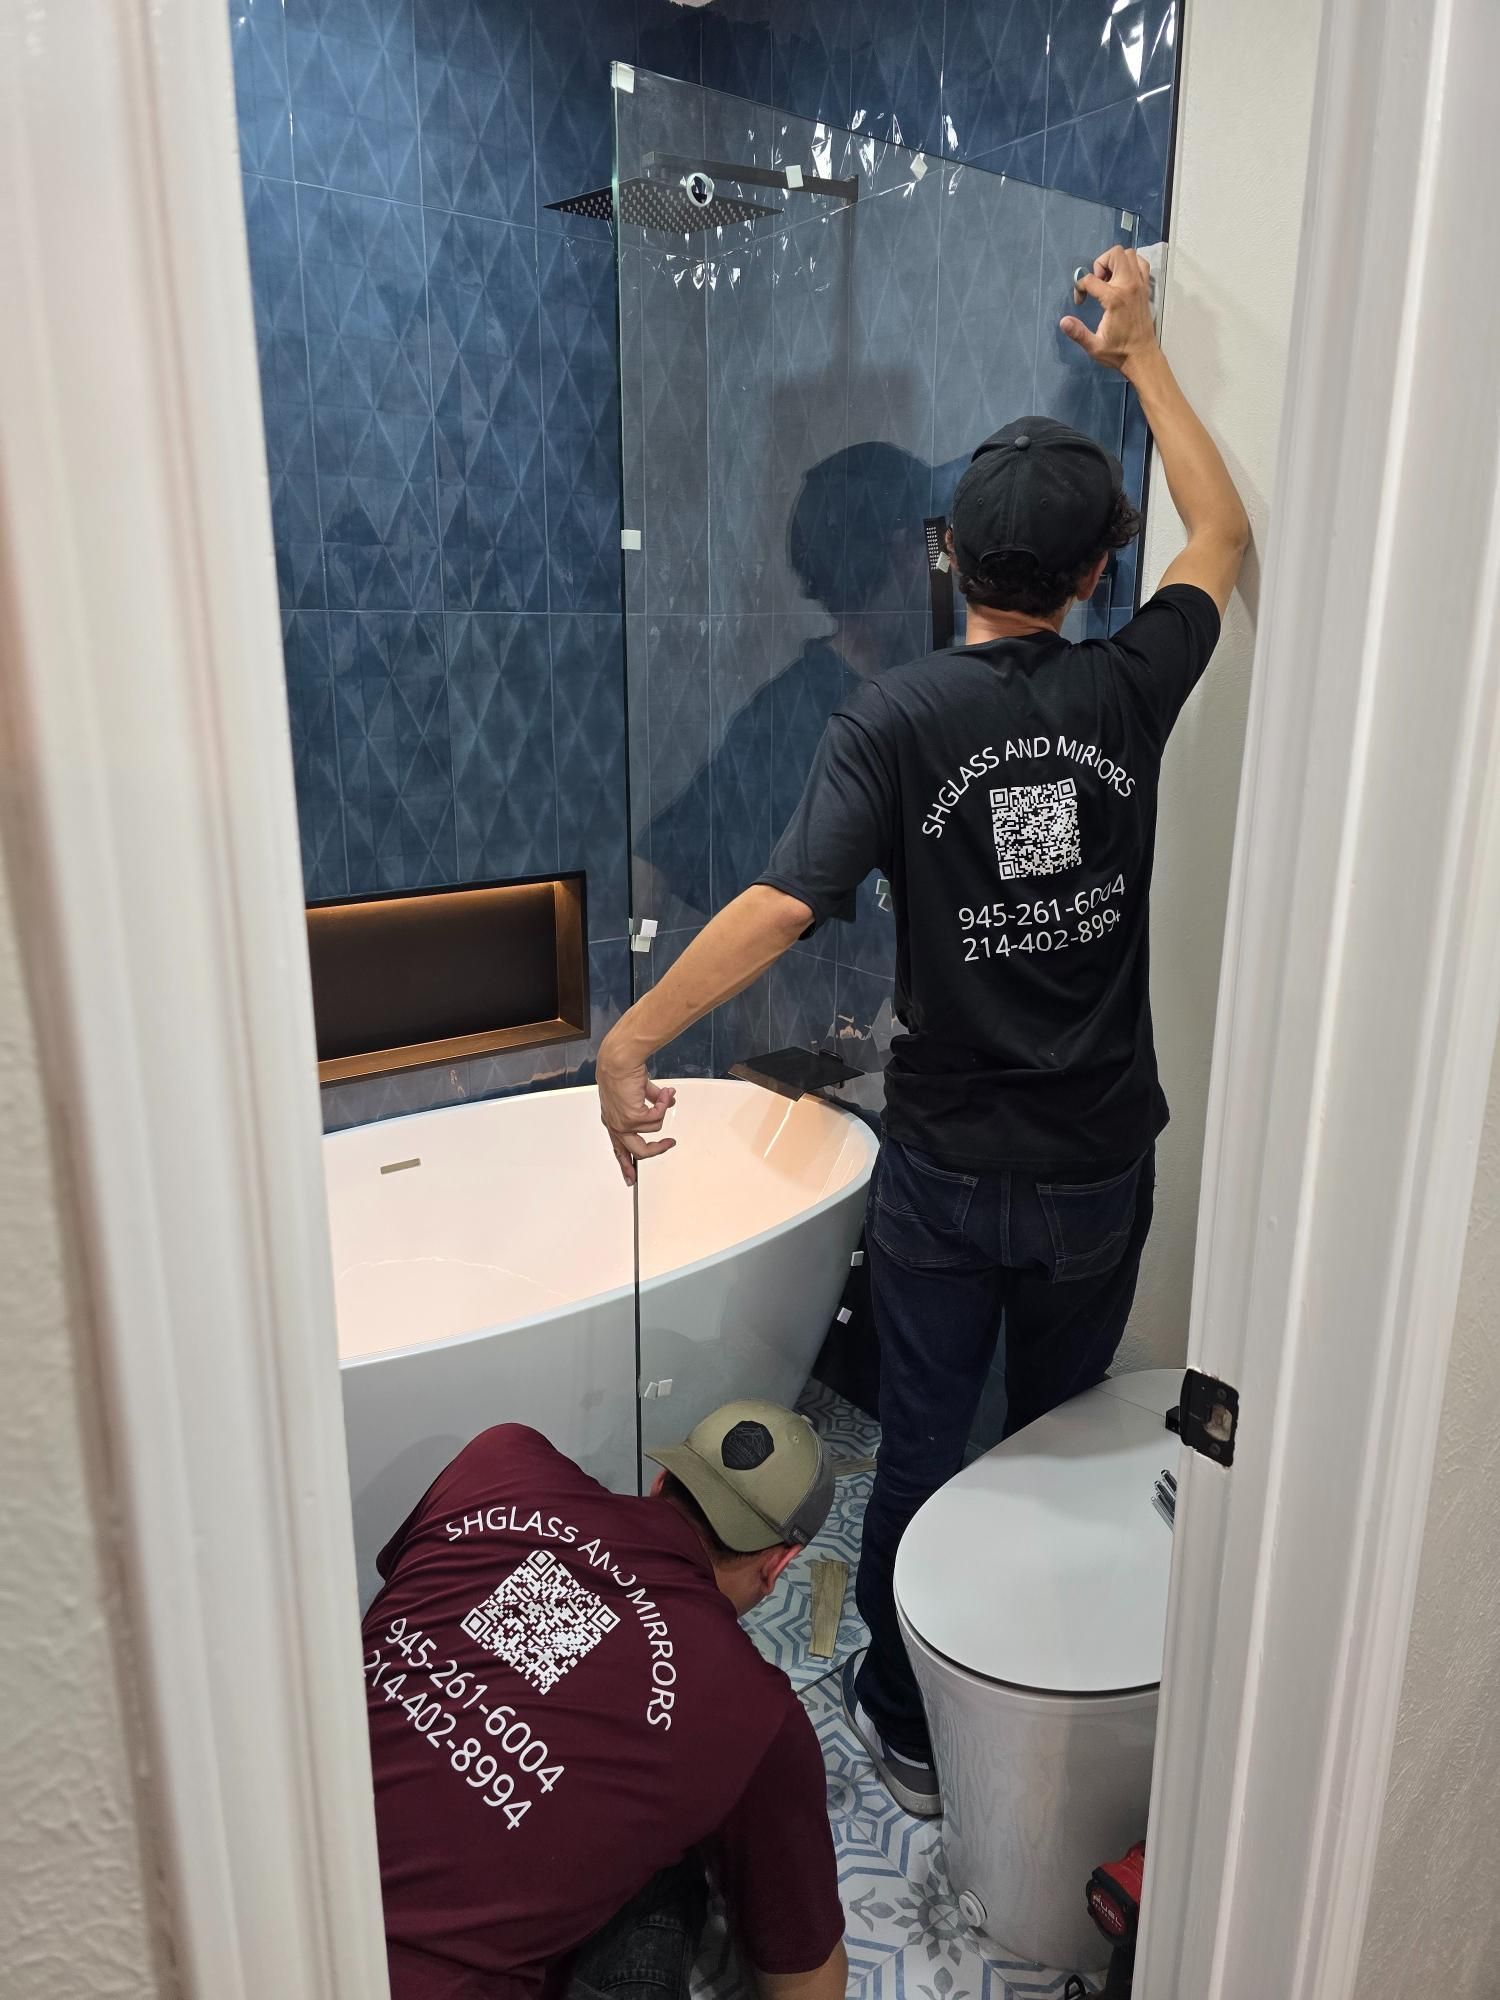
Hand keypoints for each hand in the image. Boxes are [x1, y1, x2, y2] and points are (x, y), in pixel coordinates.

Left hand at [597, 1041, 676, 1186]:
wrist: (619, 1061)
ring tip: (664, 1095)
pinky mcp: (632, 1118)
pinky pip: (657, 1118)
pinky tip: (664, 1093)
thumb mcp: (638, 1089)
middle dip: (656, 1149)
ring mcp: (623, 1123)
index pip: (618, 1148)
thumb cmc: (621, 1070)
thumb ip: (652, 1099)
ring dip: (661, 1111)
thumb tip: (668, 1100)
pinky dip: (662, 1104)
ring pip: (652, 1131)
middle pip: (637, 1151)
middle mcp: (615, 1124)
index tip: (630, 1177)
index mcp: (612, 1118)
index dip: (625, 1163)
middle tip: (669, 1143)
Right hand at [1060, 245, 1156, 372]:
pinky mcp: (1146, 288)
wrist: (1143, 357)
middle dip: (1101, 263)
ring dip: (1116, 262)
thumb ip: (1078, 333)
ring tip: (1109, 280)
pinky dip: (1131, 264)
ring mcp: (1140, 284)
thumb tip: (1063, 321)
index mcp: (1114, 299)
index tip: (1081, 301)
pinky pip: (1141, 263)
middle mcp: (1129, 286)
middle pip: (1115, 254)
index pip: (1091, 279)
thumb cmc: (1118, 352)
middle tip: (1097, 282)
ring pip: (1129, 254)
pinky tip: (1122, 279)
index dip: (1080, 287)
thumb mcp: (1094, 346)